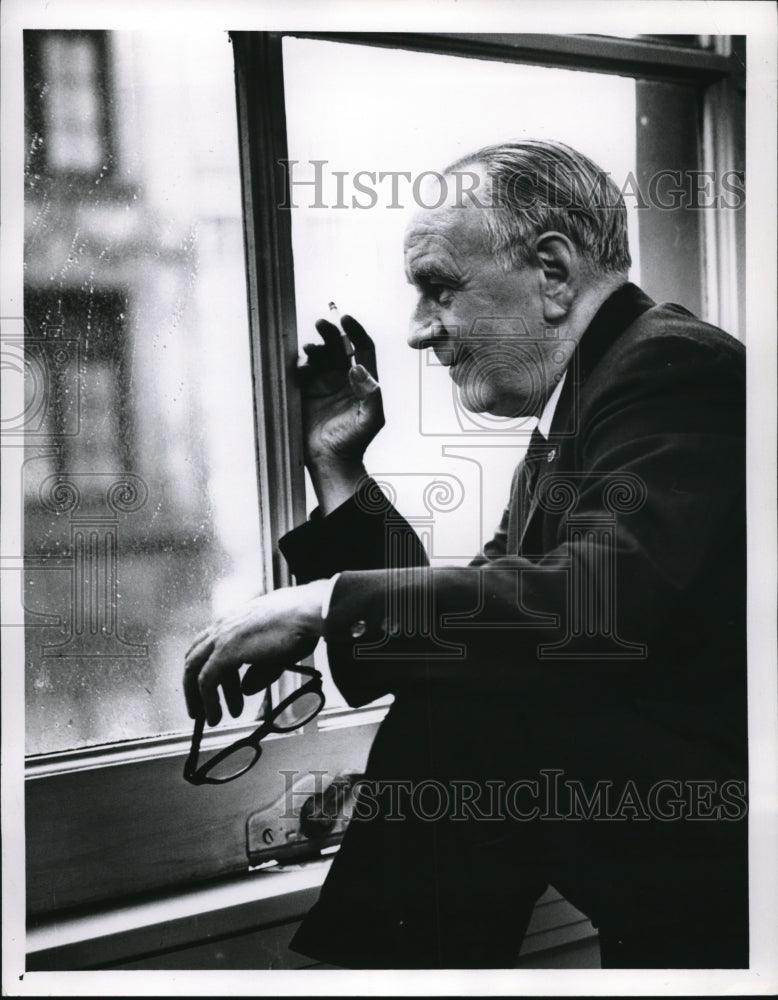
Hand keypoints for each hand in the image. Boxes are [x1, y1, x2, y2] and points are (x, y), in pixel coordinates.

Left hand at [183, 581, 329, 725]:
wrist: (307, 612)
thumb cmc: (300, 625)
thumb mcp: (277, 654)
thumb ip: (259, 672)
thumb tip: (246, 689)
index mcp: (234, 620)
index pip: (210, 646)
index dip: (209, 669)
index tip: (220, 689)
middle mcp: (223, 626)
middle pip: (195, 658)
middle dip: (196, 686)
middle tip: (203, 708)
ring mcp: (222, 637)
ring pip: (195, 670)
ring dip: (200, 697)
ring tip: (212, 719)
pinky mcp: (226, 650)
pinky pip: (207, 680)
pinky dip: (208, 700)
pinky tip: (217, 716)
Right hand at [299, 314, 383, 467]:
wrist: (330, 460)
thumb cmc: (354, 442)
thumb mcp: (371, 419)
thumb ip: (370, 394)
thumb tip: (357, 367)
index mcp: (363, 380)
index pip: (362, 348)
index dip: (355, 331)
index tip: (345, 319)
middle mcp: (343, 377)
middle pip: (338, 346)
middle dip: (330, 332)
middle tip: (321, 324)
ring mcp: (324, 383)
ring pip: (319, 355)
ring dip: (314, 347)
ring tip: (310, 350)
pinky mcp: (306, 391)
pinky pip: (302, 370)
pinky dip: (301, 364)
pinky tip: (302, 368)